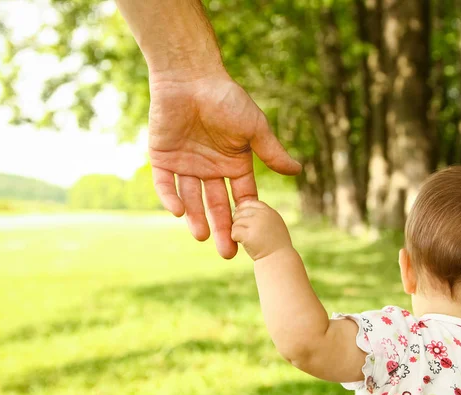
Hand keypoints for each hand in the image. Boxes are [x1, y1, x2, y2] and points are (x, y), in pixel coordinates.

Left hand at [147, 71, 300, 258]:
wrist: (191, 77)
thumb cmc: (227, 98)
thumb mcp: (254, 128)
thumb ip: (271, 152)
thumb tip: (298, 171)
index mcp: (234, 164)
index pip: (241, 197)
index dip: (245, 216)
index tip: (250, 238)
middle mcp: (210, 169)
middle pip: (217, 204)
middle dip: (222, 227)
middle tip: (227, 252)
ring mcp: (186, 165)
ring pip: (190, 199)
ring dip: (196, 217)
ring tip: (202, 236)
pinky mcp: (162, 158)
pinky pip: (164, 183)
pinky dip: (170, 197)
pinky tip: (178, 212)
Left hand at [231, 200, 292, 260]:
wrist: (279, 261)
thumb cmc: (276, 247)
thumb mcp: (274, 226)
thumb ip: (263, 217)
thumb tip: (244, 209)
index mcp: (270, 212)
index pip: (250, 203)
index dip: (242, 209)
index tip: (240, 217)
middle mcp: (263, 215)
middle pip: (239, 212)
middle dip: (238, 222)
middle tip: (244, 233)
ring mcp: (256, 224)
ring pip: (235, 223)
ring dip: (237, 232)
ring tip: (247, 241)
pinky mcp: (249, 234)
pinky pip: (234, 233)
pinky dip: (235, 239)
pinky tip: (243, 244)